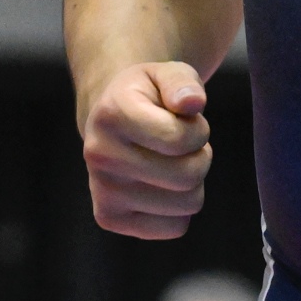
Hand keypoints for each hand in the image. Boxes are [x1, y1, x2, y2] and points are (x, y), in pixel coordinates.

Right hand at [79, 61, 211, 238]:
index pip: (179, 140)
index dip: (197, 130)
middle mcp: (100, 155)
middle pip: (187, 176)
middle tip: (184, 144)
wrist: (111, 120)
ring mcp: (102, 191)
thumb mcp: (167, 74)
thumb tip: (192, 103)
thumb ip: (183, 82)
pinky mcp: (109, 218)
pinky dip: (180, 208)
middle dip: (200, 156)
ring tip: (172, 162)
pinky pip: (175, 227)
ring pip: (187, 204)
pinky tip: (162, 185)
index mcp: (112, 114)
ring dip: (193, 182)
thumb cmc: (149, 96)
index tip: (186, 121)